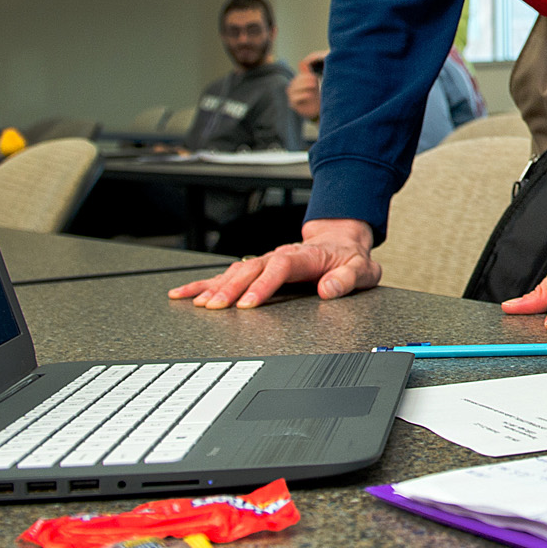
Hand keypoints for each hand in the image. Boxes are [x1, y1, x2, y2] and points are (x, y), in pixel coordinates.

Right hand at [167, 218, 379, 306]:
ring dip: (214, 287)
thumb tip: (328, 289)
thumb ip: (348, 279)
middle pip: (250, 269)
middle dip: (231, 288)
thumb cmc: (349, 258)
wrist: (341, 240)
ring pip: (234, 271)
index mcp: (305, 256)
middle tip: (215, 307)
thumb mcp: (362, 269)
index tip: (247, 304)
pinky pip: (227, 274)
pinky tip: (184, 294)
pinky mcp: (256, 269)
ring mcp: (266, 261)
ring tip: (195, 302)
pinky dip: (204, 284)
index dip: (262, 285)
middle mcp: (280, 256)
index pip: (280, 267)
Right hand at [287, 50, 326, 120]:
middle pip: (295, 83)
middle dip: (305, 81)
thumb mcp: (313, 83)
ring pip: (294, 90)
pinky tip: (310, 95)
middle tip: (315, 82)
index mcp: (296, 83)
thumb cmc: (315, 95)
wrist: (318, 110)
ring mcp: (292, 97)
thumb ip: (307, 73)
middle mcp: (292, 90)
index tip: (315, 77)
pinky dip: (302, 96)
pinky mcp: (294, 105)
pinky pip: (294, 99)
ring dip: (304, 86)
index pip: (298, 77)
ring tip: (314, 86)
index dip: (306, 76)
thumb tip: (302, 62)